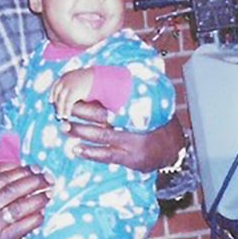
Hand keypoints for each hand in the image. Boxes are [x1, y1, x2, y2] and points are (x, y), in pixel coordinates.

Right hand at [0, 164, 50, 238]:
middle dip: (34, 182)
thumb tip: (12, 173)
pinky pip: (22, 228)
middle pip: (14, 190)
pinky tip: (41, 214)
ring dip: (38, 199)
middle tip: (48, 178)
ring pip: (20, 208)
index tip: (34, 169)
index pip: (2, 178)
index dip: (21, 172)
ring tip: (48, 194)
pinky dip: (34, 219)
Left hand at [50, 68, 93, 119]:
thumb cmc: (93, 80)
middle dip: (56, 104)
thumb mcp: (81, 82)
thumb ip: (76, 88)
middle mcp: (65, 80)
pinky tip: (66, 117)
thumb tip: (74, 95)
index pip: (56, 86)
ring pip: (60, 100)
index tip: (50, 101)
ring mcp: (68, 85)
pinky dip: (66, 111)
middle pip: (56, 94)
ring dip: (59, 110)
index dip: (52, 94)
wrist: (100, 77)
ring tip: (60, 118)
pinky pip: (67, 103)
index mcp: (66, 76)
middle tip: (56, 113)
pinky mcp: (73, 92)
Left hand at [63, 103, 185, 172]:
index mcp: (135, 108)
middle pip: (102, 117)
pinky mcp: (129, 159)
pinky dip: (91, 153)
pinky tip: (76, 150)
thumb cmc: (156, 124)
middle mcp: (132, 124)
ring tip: (65, 127)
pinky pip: (107, 155)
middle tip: (63, 110)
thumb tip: (108, 79)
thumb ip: (129, 97)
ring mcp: (130, 142)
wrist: (174, 148)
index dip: (91, 98)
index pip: (109, 101)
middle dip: (81, 113)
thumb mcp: (148, 106)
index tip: (75, 94)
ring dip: (81, 132)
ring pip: (101, 136)